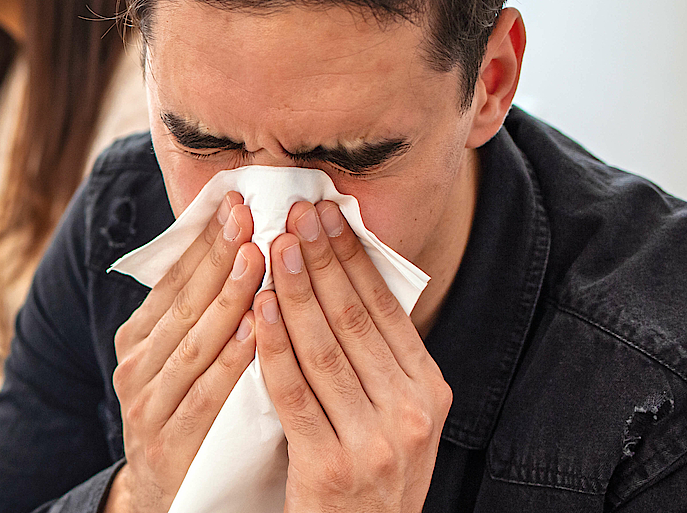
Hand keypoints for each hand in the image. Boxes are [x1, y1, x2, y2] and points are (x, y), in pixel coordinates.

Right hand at [106, 193, 262, 512]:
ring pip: (193, 342)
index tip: (238, 201)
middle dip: (219, 255)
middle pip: (183, 302)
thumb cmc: (190, 417)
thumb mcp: (185, 360)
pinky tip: (256, 331)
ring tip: (258, 259)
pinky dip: (230, 361)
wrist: (165, 498)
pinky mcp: (167, 442)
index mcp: (139, 337)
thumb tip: (245, 244)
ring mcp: (146, 404)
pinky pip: (203, 394)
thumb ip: (205, 314)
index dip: (206, 240)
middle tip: (250, 215)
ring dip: (227, 297)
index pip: (175, 279)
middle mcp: (135, 365)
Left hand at [254, 201, 450, 512]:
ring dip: (295, 291)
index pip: (387, 309)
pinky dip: (274, 347)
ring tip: (273, 245)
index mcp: (430, 392)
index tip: (327, 212)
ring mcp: (374, 442)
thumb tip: (344, 276)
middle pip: (356, 320)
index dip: (354, 256)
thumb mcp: (393, 416)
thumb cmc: (366, 474)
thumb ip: (377, 360)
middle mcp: (411, 413)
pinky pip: (295, 394)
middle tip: (296, 211)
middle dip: (323, 259)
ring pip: (325, 350)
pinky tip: (256, 310)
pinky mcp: (330, 466)